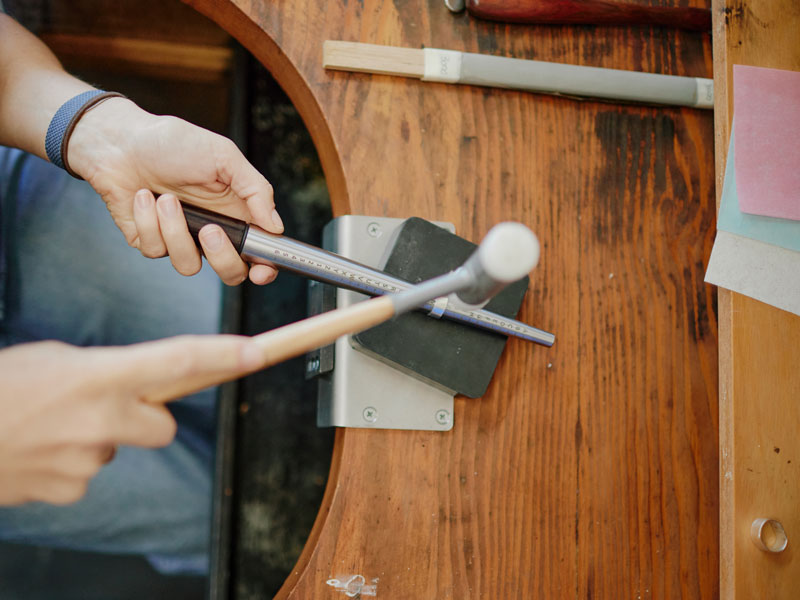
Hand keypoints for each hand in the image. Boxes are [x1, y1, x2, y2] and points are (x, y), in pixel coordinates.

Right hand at [0, 335, 262, 505]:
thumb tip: (137, 385)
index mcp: (99, 374)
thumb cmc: (1, 387)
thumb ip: (107, 371)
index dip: (224, 355)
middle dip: (147, 416)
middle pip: (164, 425)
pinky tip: (41, 448)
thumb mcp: (56, 359)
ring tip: (53, 424)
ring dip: (100, 436)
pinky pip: (90, 472)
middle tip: (108, 405)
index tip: (259, 351)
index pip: (178, 360)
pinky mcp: (69, 490)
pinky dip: (73, 461)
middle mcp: (102, 419)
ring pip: (119, 447)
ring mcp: (87, 459)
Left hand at [66, 97, 282, 285]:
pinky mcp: (150, 241)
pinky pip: (156, 250)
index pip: (260, 252)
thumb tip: (276, 225)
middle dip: (221, 257)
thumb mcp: (224, 156)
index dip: (265, 268)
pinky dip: (148, 221)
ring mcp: (181, 239)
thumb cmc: (173, 142)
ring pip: (189, 265)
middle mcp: (212, 231)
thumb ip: (255, 190)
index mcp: (236, 212)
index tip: (262, 270)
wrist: (119, 141)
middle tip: (210, 230)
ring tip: (165, 199)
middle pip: (231, 272)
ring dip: (176, 231)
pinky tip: (143, 197)